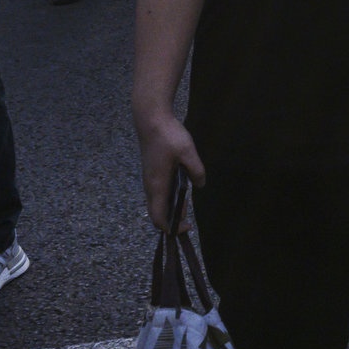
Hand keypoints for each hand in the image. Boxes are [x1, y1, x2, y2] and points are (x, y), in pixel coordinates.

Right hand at [134, 111, 204, 230]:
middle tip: (188, 220)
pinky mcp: (151, 172)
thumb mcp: (188, 152)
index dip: (169, 228)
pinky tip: (181, 191)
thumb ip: (195, 170)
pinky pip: (158, 193)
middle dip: (171, 220)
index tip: (185, 227)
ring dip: (170, 208)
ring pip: (157, 202)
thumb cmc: (168, 136)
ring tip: (186, 206)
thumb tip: (199, 186)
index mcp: (157, 185)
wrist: (151, 120)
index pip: (158, 217)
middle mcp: (150, 186)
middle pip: (156, 213)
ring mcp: (149, 179)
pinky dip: (168, 198)